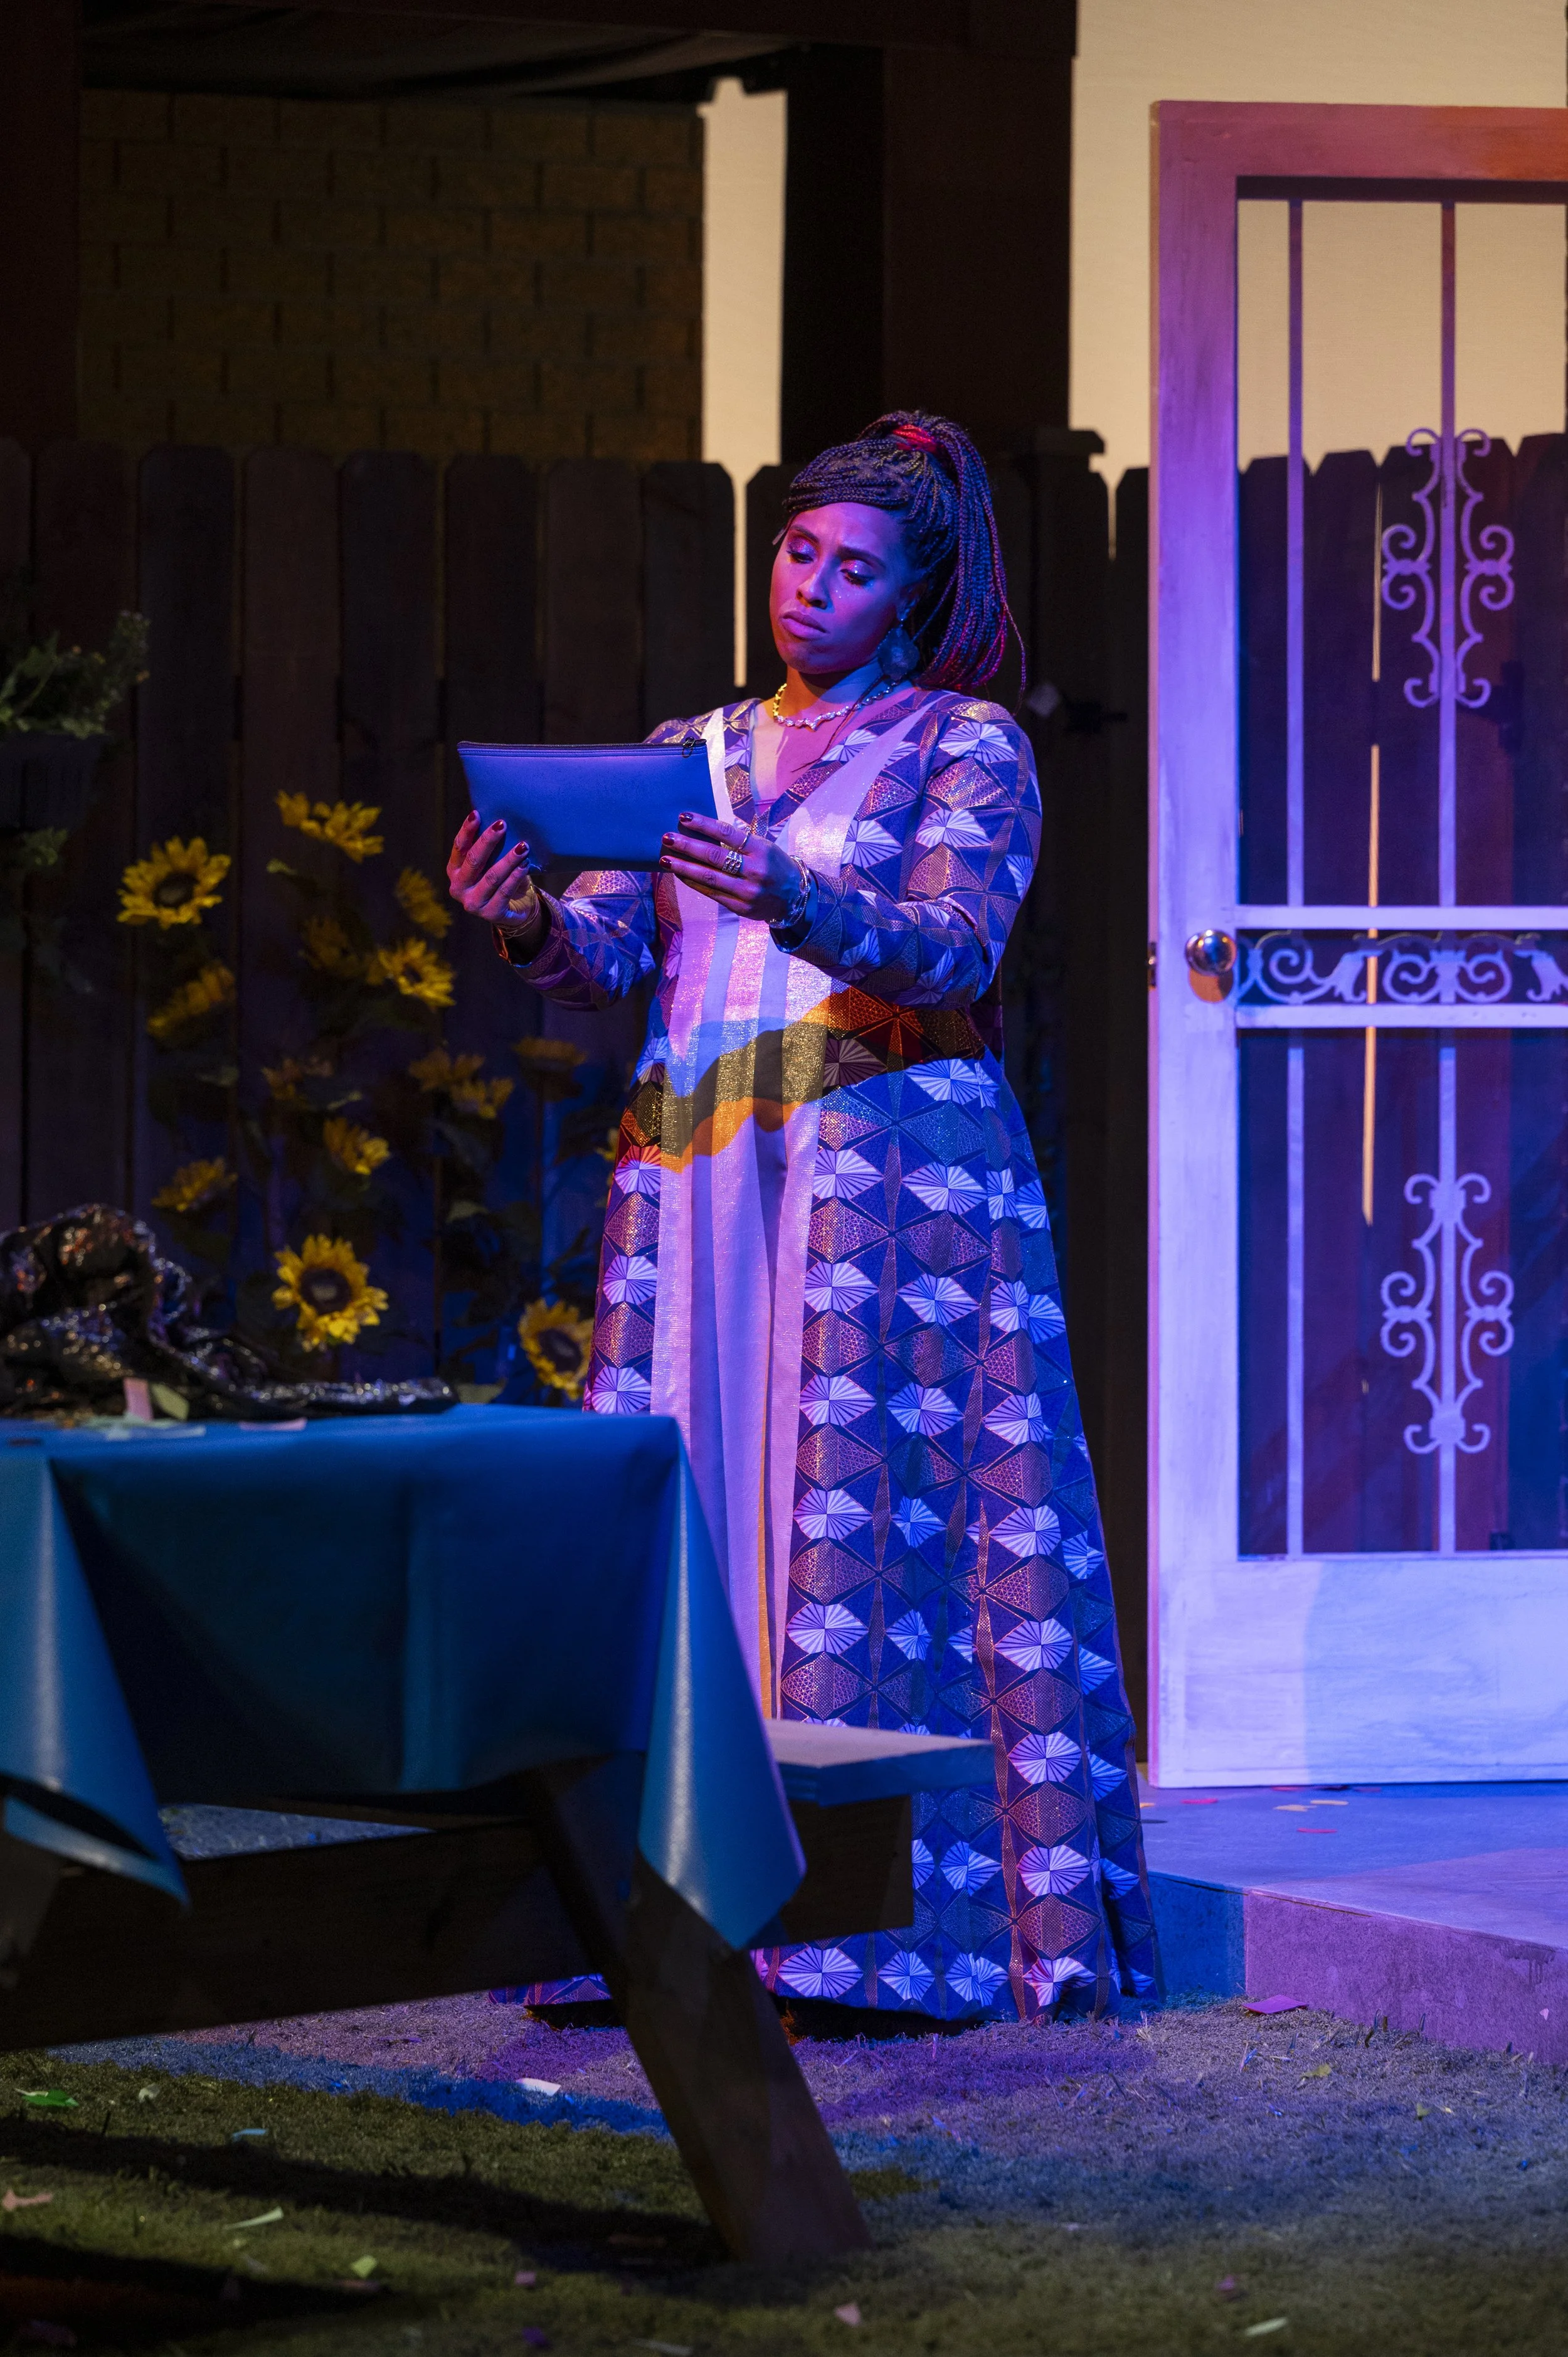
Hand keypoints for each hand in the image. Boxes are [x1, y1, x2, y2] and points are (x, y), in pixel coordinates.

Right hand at [447, 812, 545, 950]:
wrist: (514, 909)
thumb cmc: (500, 878)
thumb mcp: (492, 861)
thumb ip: (490, 847)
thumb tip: (498, 820)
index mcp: (454, 870)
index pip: (459, 847)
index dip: (467, 830)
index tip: (477, 814)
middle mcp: (458, 887)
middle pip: (473, 861)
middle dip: (488, 841)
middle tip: (502, 825)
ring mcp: (473, 903)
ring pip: (491, 877)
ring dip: (508, 860)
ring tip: (523, 847)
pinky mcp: (490, 914)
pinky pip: (504, 892)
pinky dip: (516, 877)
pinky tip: (525, 865)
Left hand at [661, 811, 804, 922]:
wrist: (796, 898)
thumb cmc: (775, 866)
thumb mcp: (764, 847)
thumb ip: (739, 842)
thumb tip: (704, 832)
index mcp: (761, 850)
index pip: (727, 833)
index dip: (703, 824)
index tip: (683, 817)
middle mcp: (754, 871)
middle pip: (714, 856)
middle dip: (687, 846)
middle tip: (667, 837)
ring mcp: (747, 891)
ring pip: (709, 877)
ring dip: (684, 867)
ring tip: (666, 859)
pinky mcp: (740, 907)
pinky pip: (712, 893)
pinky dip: (694, 882)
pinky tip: (680, 874)